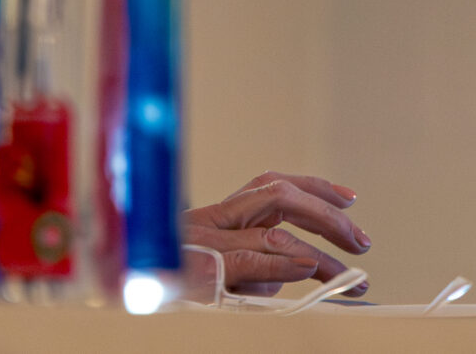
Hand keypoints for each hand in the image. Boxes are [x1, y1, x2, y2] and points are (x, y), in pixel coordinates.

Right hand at [181, 172, 370, 296]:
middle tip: (361, 238)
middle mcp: (210, 218)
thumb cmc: (162, 286)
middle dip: (326, 210)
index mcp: (214, 216)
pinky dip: (285, 259)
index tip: (348, 199)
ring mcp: (204, 239)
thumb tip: (295, 271)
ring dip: (319, 242)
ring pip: (272, 221)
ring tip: (350, 266)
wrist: (115, 290)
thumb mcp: (215, 276)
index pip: (270, 185)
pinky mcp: (201, 266)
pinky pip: (251, 255)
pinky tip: (309, 266)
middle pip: (277, 191)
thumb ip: (253, 267)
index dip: (313, 187)